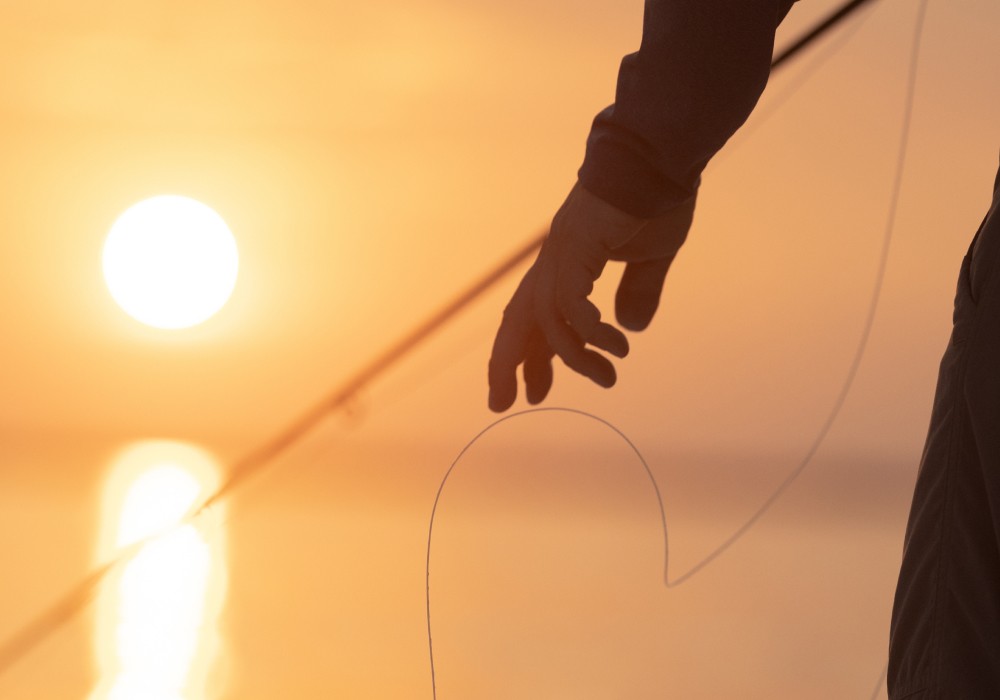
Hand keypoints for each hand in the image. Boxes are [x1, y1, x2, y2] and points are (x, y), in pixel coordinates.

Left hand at [488, 181, 694, 411]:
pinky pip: (571, 303)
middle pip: (517, 321)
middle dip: (507, 365)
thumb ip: (638, 292)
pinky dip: (588, 331)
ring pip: (547, 319)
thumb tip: (630, 330)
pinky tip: (615, 347)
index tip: (535, 395)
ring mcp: (561, 252)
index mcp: (565, 263)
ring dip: (574, 357)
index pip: (537, 320)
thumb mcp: (650, 258)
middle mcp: (553, 261)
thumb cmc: (656, 199)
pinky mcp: (575, 246)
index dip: (532, 358)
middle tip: (504, 405)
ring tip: (608, 378)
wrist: (661, 157)